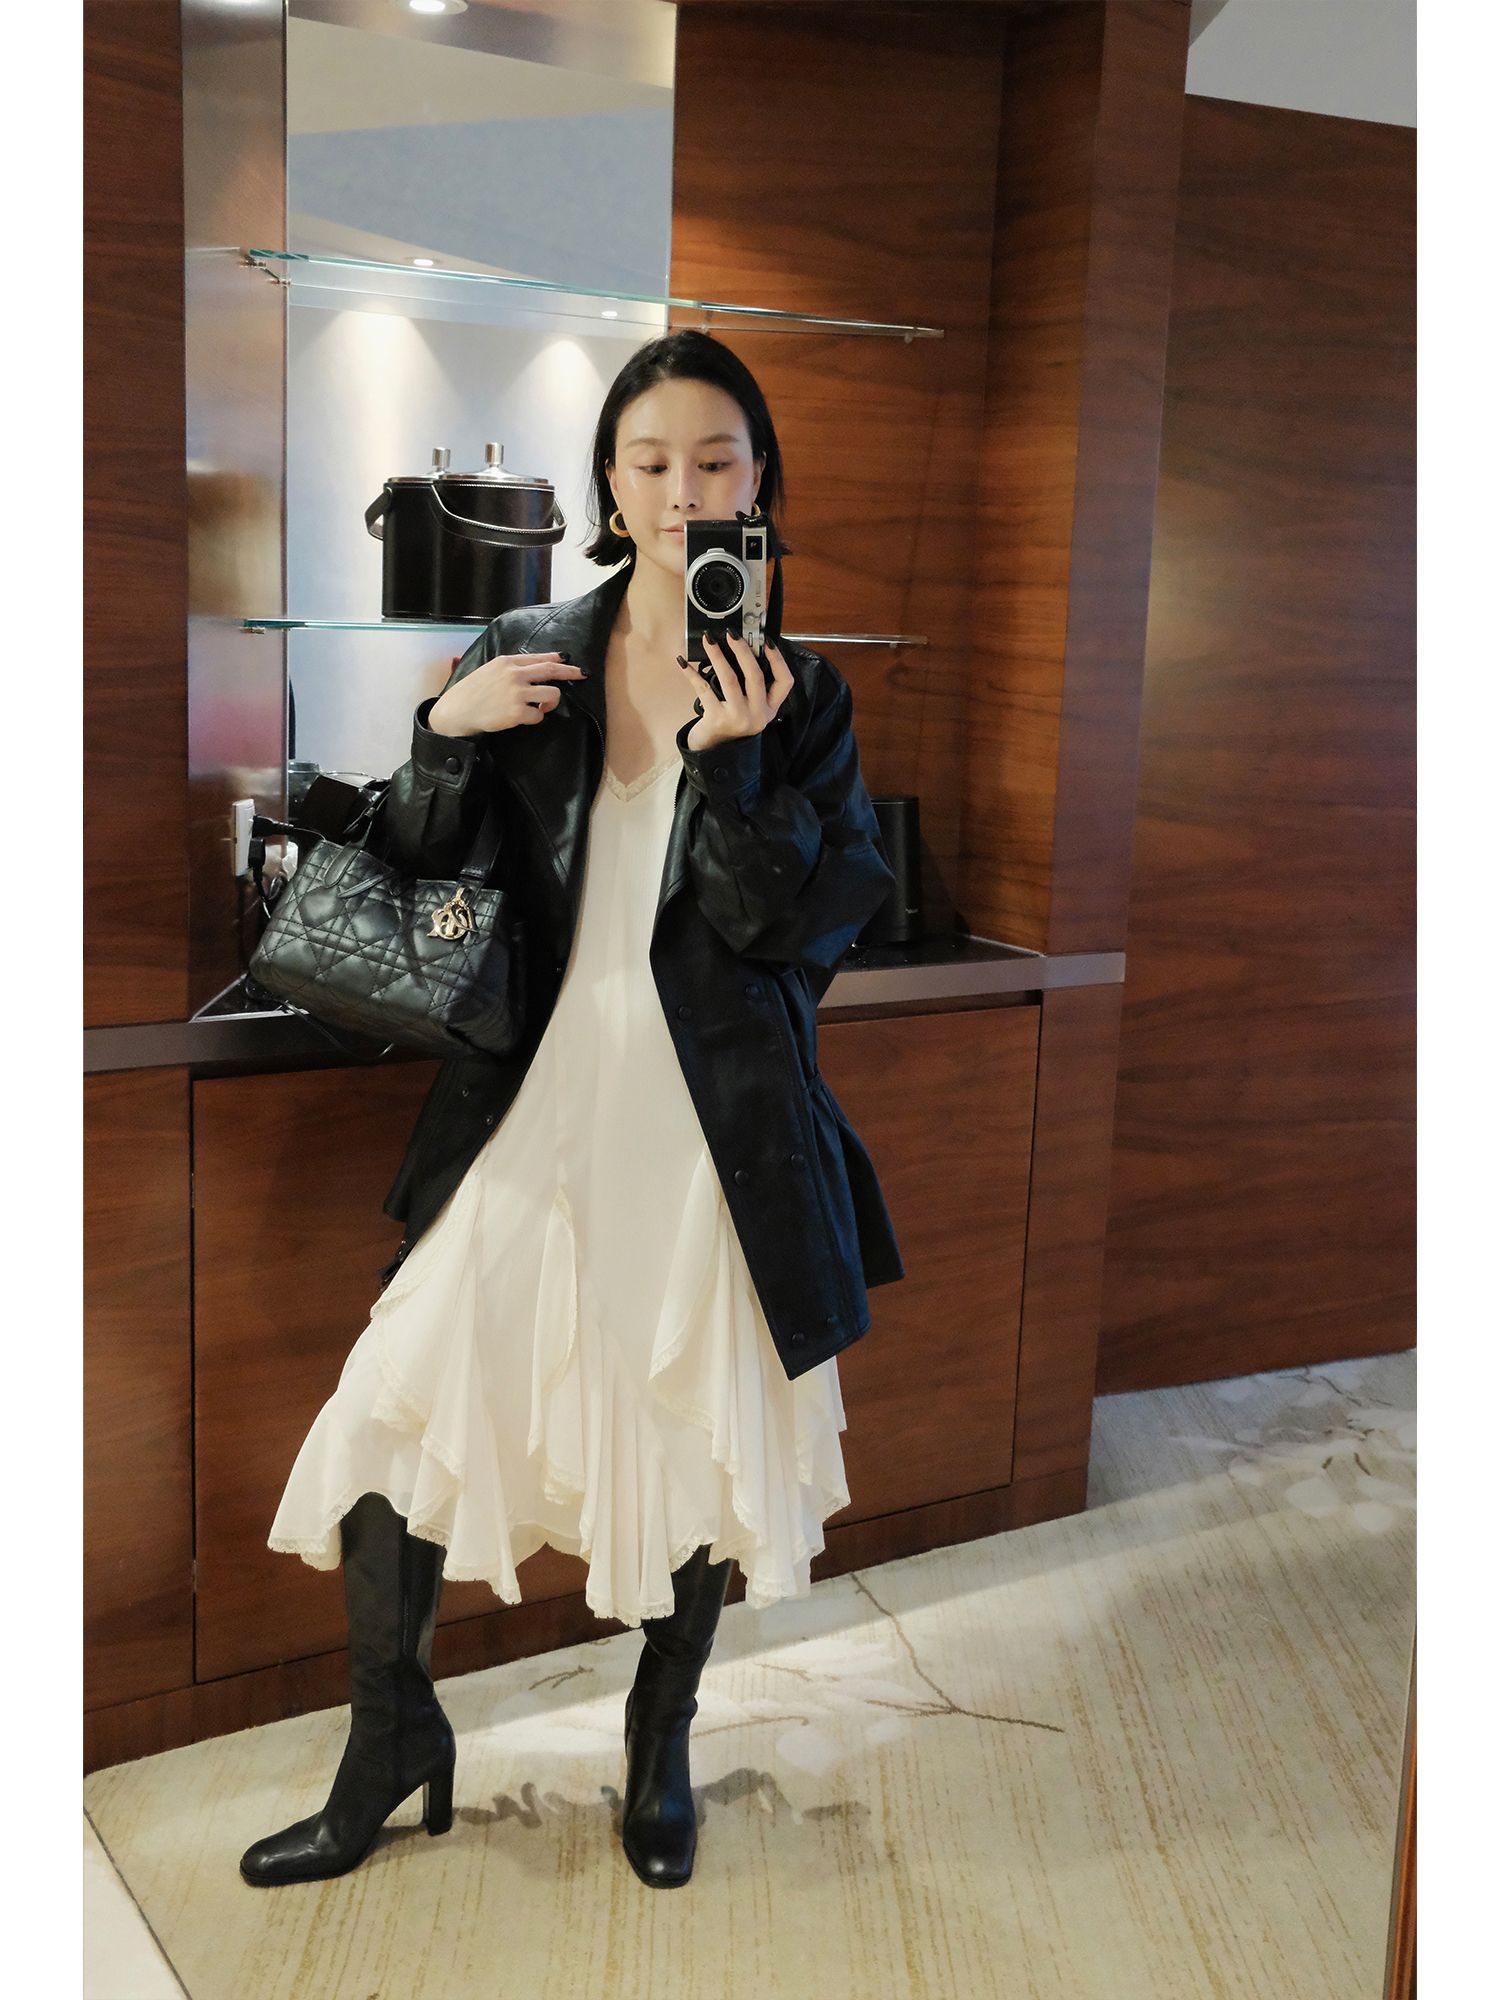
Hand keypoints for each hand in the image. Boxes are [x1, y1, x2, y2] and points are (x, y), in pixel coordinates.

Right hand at [428, 652, 585, 736]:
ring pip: (552, 695)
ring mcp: (517, 693)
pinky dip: (535, 719)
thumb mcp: (490, 670)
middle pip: (552, 671)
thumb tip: (535, 667)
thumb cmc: (472, 692)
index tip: (569, 660)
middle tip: (583, 674)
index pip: (540, 658)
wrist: (457, 711)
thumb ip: (512, 668)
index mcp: (507, 662)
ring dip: (551, 703)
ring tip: (540, 708)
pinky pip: (539, 716)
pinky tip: (523, 718)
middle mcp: (514, 674)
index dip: (558, 660)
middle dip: (571, 672)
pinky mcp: (517, 713)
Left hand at [681, 633, 794, 752]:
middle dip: (743, 651)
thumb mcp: (750, 707)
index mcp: (769, 709)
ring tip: (709, 640)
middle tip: (732, 634)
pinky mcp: (717, 719)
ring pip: (729, 680)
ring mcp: (738, 718)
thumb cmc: (731, 722)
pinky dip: (692, 674)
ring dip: (717, 656)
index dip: (778, 660)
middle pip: (755, 676)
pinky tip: (683, 662)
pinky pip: (704, 689)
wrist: (713, 750)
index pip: (785, 682)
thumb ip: (752, 686)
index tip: (767, 641)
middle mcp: (757, 715)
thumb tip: (742, 649)